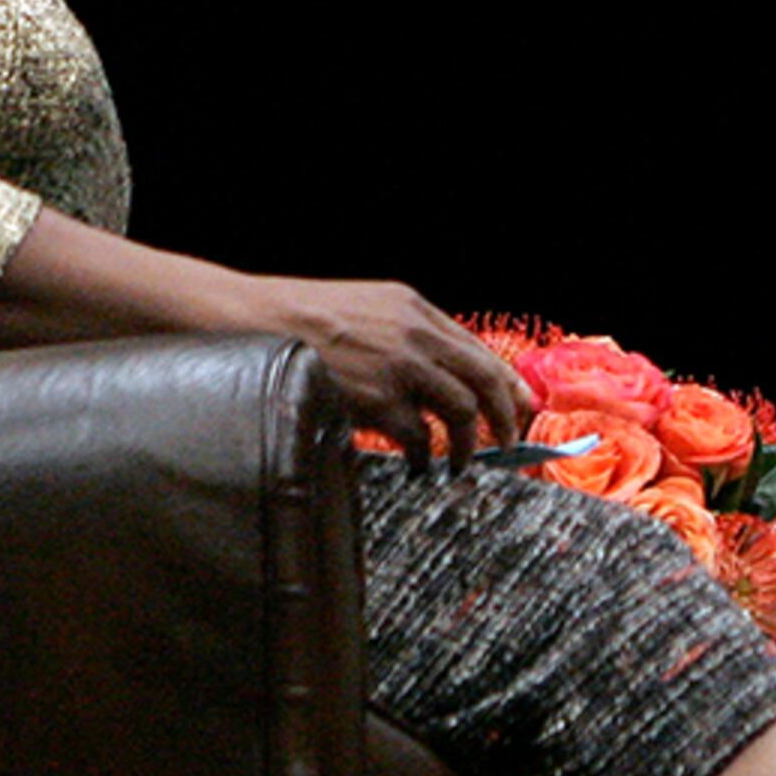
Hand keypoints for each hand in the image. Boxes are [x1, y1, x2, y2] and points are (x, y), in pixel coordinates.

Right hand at [252, 274, 529, 463]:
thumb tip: (442, 375)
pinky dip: (425, 458)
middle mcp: (414, 333)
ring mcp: (397, 365)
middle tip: (508, 443)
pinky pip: (419, 437)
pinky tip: (417, 467)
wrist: (253, 320)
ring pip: (462, 409)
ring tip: (460, 464)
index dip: (507, 384)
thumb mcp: (364, 309)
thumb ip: (404, 335)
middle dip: (506, 415)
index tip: (522, 408)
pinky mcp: (375, 398)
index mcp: (413, 309)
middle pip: (484, 378)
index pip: (478, 348)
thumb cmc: (300, 320)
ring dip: (469, 443)